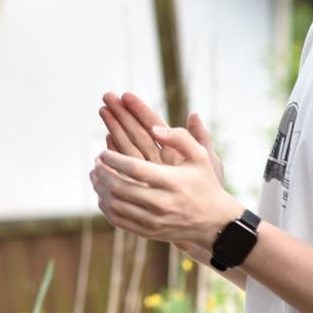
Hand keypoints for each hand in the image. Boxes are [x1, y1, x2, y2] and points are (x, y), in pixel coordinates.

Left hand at [89, 125, 241, 247]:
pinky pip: (118, 220)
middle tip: (96, 163)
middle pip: (120, 187)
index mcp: (172, 182)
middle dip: (102, 174)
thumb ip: (180, 138)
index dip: (114, 160)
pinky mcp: (148, 232)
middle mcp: (162, 203)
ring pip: (115, 205)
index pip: (135, 169)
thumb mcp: (201, 156)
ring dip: (100, 189)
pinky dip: (106, 207)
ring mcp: (153, 220)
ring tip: (96, 176)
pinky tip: (102, 194)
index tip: (102, 153)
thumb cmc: (205, 184)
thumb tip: (154, 128)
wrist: (214, 222)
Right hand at [99, 93, 223, 182]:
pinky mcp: (142, 184)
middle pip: (136, 131)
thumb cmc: (209, 189)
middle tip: (106, 96)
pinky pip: (126, 166)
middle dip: (121, 113)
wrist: (204, 218)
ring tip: (102, 110)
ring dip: (114, 127)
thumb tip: (194, 114)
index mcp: (174, 149)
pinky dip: (117, 151)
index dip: (141, 109)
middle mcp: (159, 157)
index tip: (125, 94)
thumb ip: (201, 139)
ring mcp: (149, 170)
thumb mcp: (209, 163)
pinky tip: (107, 140)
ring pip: (128, 145)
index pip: (154, 123)